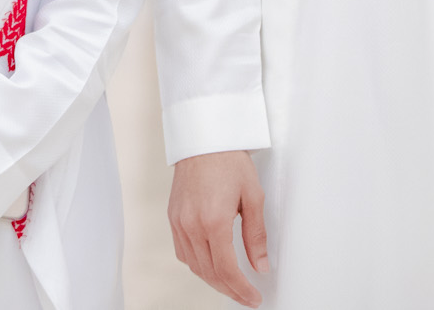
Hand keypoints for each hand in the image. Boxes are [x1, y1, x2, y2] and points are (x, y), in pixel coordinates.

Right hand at [169, 150, 268, 307]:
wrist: (203, 139)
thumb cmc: (228, 161)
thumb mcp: (253, 197)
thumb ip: (256, 236)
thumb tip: (260, 264)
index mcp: (214, 220)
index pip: (227, 270)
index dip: (241, 289)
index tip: (253, 298)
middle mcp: (192, 224)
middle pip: (209, 273)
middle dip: (230, 290)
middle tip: (246, 296)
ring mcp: (178, 222)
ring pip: (194, 266)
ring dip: (213, 280)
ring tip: (231, 284)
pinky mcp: (172, 217)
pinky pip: (182, 252)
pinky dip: (197, 264)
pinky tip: (210, 264)